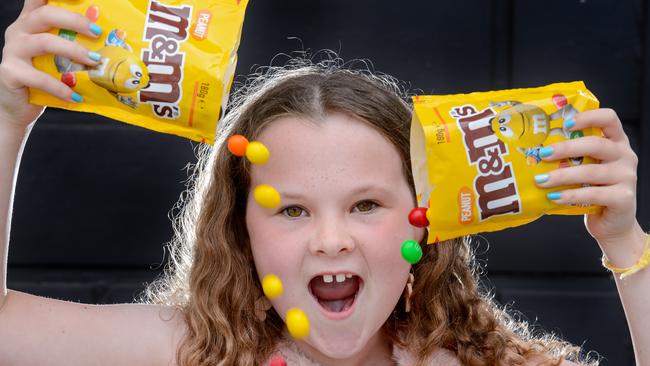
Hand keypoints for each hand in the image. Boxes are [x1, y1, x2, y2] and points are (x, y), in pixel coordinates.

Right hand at [0, 0, 100, 128]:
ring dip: (73, 51)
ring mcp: (12, 50)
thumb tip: (112, 43)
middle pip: (46, 15)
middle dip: (75, 21)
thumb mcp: (58, 55)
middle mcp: (19, 30)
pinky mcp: (10, 72)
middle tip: (98, 32)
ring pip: (44, 42)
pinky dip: (61, 87)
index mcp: (31, 20)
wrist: (19, 105)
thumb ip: (74, 43)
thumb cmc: (44, 75)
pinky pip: (39, 78)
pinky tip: (76, 96)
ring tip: (94, 62)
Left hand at [533, 109, 640, 248]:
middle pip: (596, 144)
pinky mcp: (624, 198)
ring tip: (541, 180)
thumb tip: (534, 151)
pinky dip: (570, 195)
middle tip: (542, 154)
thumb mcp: (586, 167)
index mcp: (616, 142)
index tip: (565, 123)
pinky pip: (594, 194)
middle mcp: (625, 155)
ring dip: (562, 175)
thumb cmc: (594, 189)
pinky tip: (554, 197)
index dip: (588, 117)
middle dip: (566, 148)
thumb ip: (572, 156)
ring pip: (592, 171)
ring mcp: (627, 176)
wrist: (612, 222)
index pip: (609, 119)